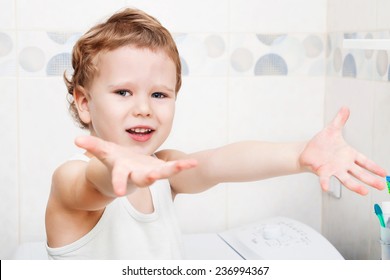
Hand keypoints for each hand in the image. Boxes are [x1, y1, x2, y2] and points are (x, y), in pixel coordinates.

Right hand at [75, 135, 197, 195]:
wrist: (128, 172)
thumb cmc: (116, 162)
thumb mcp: (104, 153)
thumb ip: (92, 146)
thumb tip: (76, 140)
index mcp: (123, 171)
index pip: (119, 178)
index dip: (119, 183)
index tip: (120, 192)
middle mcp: (137, 175)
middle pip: (144, 178)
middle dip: (149, 178)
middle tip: (153, 177)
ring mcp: (150, 173)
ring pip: (162, 173)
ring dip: (173, 169)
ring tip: (186, 165)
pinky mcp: (160, 169)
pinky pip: (173, 167)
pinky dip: (182, 165)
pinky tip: (194, 163)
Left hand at [299, 107, 386, 194]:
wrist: (306, 151)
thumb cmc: (321, 143)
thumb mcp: (331, 130)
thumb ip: (339, 120)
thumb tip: (345, 108)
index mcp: (349, 154)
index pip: (365, 161)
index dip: (374, 167)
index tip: (385, 174)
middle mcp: (343, 164)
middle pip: (360, 173)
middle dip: (371, 179)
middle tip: (382, 186)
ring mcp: (334, 169)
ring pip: (347, 179)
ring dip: (355, 186)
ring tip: (364, 192)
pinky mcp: (322, 172)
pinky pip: (325, 179)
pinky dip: (325, 183)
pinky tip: (326, 188)